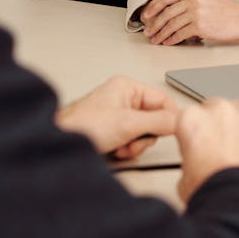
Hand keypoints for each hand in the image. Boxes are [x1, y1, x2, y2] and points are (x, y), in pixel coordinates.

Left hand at [56, 75, 178, 158]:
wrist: (59, 142)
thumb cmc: (82, 125)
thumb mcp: (128, 123)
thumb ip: (159, 122)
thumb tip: (179, 121)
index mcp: (128, 87)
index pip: (163, 100)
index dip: (169, 118)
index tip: (172, 132)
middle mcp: (123, 99)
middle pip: (154, 119)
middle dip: (145, 136)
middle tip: (133, 140)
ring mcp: (116, 115)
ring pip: (142, 133)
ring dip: (134, 145)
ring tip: (120, 146)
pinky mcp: (110, 130)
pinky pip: (130, 140)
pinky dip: (125, 149)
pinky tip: (114, 150)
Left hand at [140, 0, 238, 44]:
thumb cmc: (227, 8)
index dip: (153, 7)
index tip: (147, 15)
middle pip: (166, 11)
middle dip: (154, 23)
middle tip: (148, 31)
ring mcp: (197, 12)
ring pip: (171, 24)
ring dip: (161, 33)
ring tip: (156, 39)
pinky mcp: (201, 26)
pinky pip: (180, 34)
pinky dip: (172, 39)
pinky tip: (168, 42)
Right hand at [174, 98, 238, 201]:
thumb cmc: (213, 193)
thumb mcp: (184, 180)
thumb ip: (190, 161)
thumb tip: (196, 169)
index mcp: (193, 119)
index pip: (188, 117)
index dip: (191, 133)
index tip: (193, 145)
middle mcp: (222, 113)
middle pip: (217, 109)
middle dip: (217, 126)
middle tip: (215, 151)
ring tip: (237, 158)